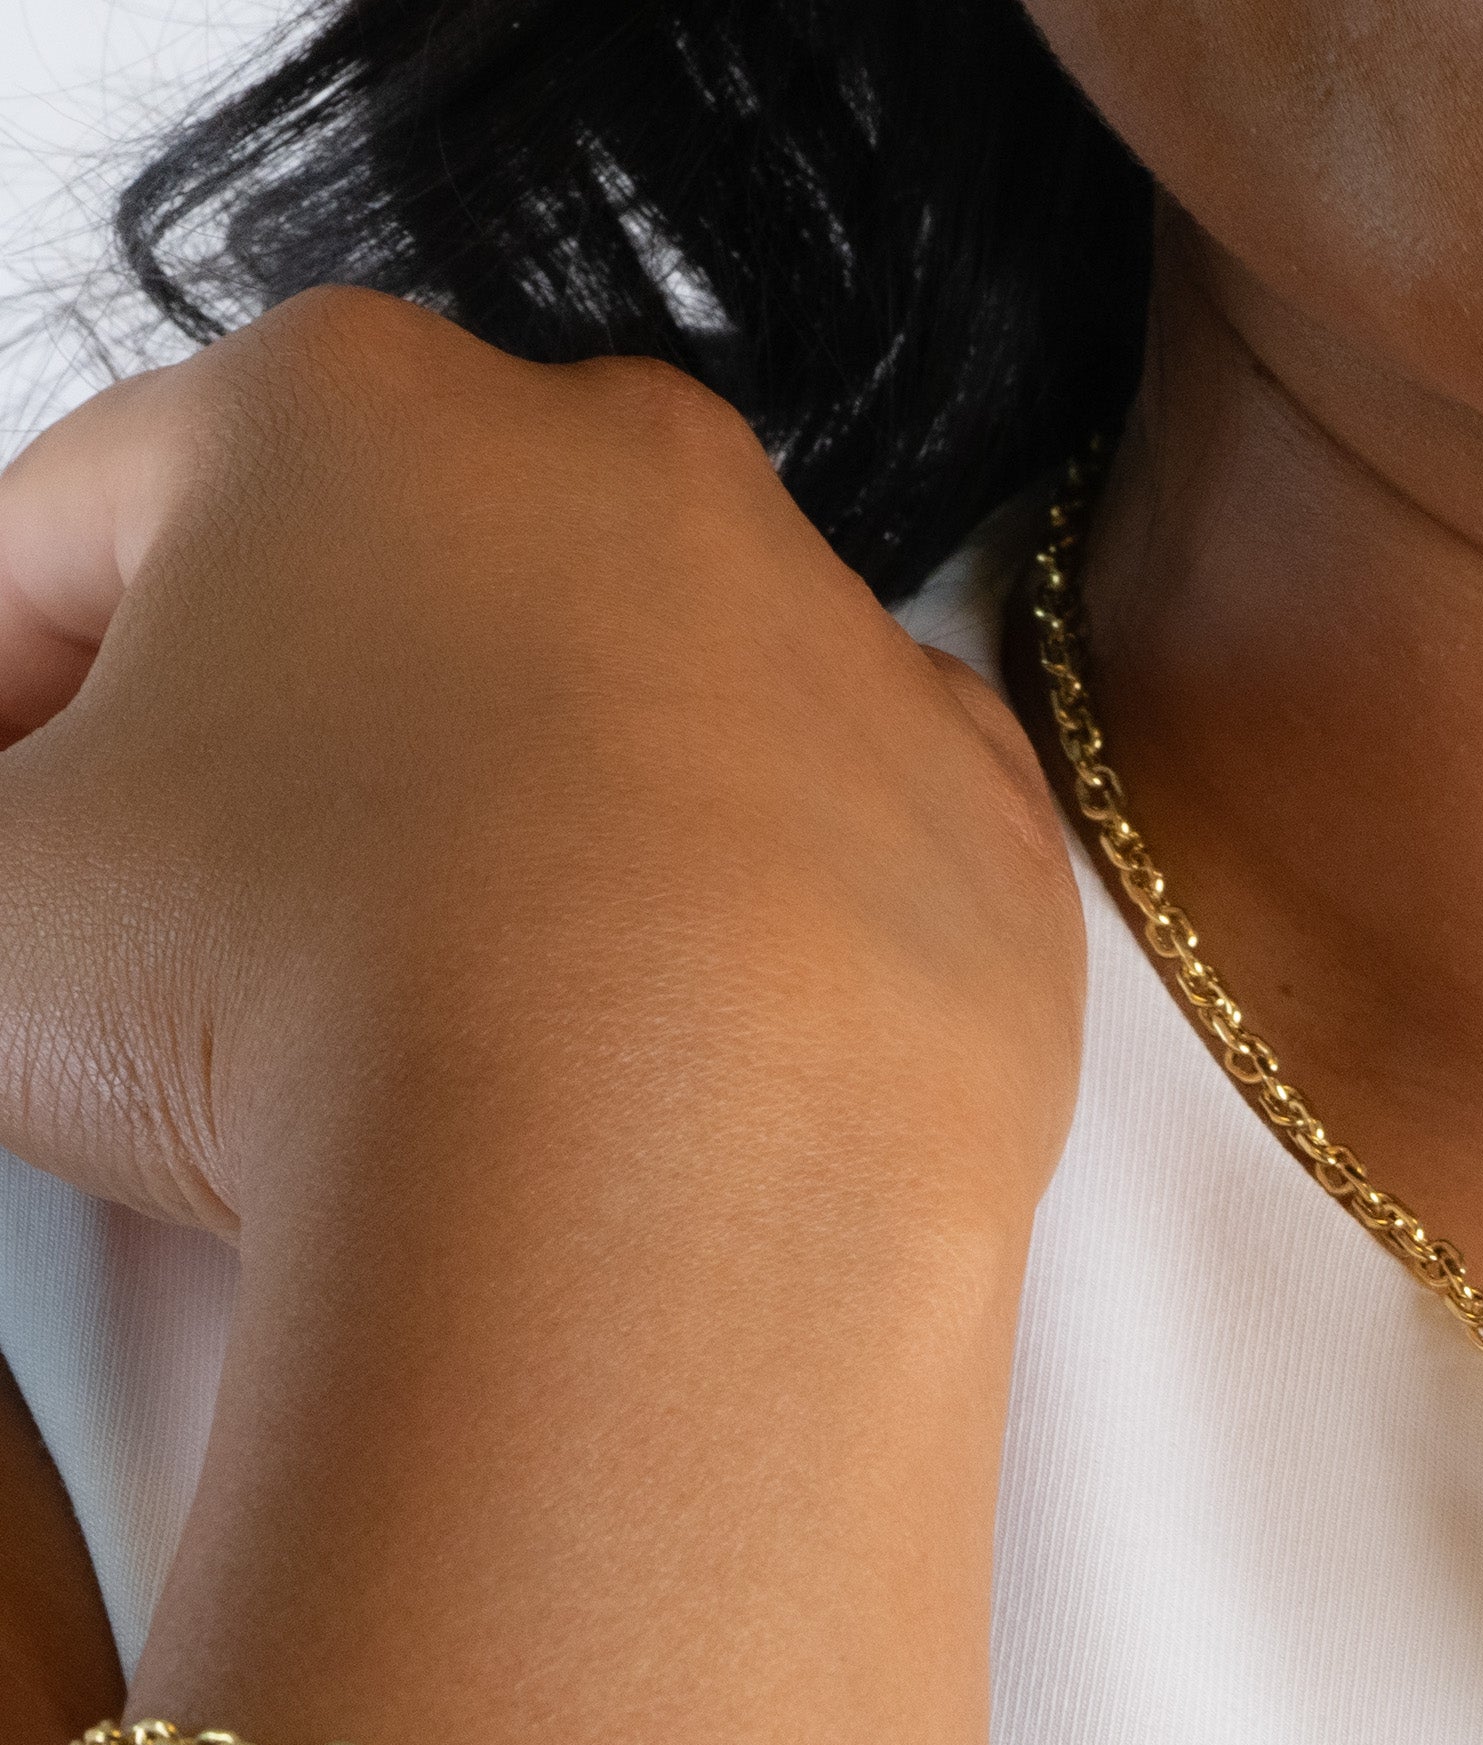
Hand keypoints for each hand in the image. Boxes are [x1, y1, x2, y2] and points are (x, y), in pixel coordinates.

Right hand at [0, 286, 1084, 1238]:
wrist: (654, 1194)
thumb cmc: (301, 1006)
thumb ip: (10, 826)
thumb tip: (68, 849)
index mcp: (346, 407)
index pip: (93, 528)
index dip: (15, 681)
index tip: (27, 810)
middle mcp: (630, 472)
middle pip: (391, 598)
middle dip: (291, 735)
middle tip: (229, 925)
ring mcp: (839, 640)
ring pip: (630, 716)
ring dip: (532, 824)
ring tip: (459, 1008)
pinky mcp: (979, 824)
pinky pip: (827, 849)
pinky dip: (748, 928)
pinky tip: (671, 1039)